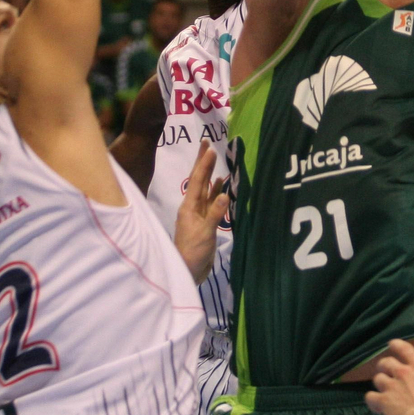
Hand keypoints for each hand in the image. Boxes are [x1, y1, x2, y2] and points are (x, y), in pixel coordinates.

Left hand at [173, 140, 228, 283]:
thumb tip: (225, 194)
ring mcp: (199, 214)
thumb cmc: (193, 252)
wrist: (188, 271)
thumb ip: (215, 214)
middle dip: (203, 162)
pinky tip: (222, 186)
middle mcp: (192, 207)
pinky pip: (211, 202)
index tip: (210, 148)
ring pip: (206, 190)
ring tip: (215, 160)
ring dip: (211, 175)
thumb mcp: (205, 233)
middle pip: (199, 180)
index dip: (204, 164)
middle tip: (207, 143)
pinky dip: (217, 192)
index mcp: (189, 207)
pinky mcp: (205, 222)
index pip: (197, 181)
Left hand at [364, 338, 413, 414]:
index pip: (404, 349)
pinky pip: (370, 397)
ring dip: (380, 383)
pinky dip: (372, 400)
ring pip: (377, 378)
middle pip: (386, 363)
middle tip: (386, 373)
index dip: (396, 345)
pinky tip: (377, 406)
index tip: (391, 344)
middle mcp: (402, 373)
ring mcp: (391, 386)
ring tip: (382, 390)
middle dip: (384, 367)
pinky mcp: (383, 401)